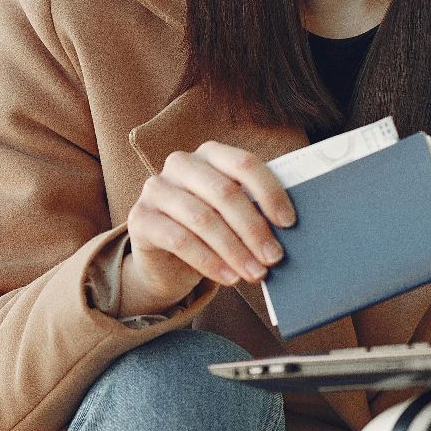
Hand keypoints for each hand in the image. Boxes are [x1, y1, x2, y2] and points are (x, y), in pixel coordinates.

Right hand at [119, 141, 297, 315]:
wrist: (166, 259)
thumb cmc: (211, 230)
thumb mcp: (233, 214)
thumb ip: (255, 209)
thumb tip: (290, 228)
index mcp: (210, 153)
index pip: (244, 164)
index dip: (269, 193)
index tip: (289, 222)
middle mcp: (180, 164)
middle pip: (224, 193)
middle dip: (253, 228)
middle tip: (274, 257)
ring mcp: (156, 189)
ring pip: (203, 219)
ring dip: (234, 250)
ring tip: (255, 273)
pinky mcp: (140, 218)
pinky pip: (179, 240)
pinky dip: (209, 262)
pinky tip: (229, 277)